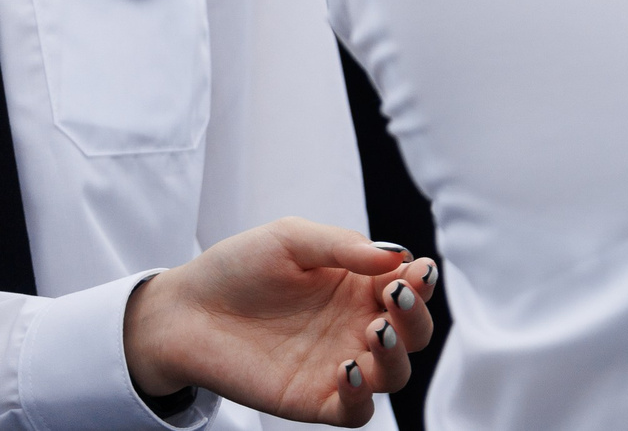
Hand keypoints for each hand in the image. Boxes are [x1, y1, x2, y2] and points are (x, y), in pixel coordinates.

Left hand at [122, 218, 437, 424]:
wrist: (181, 312)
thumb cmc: (237, 268)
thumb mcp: (292, 239)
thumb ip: (343, 247)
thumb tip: (397, 257)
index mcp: (360, 286)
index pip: (412, 287)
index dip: (424, 281)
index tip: (415, 272)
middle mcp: (356, 326)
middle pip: (416, 334)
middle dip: (417, 316)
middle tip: (394, 298)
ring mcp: (337, 364)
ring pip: (396, 374)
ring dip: (397, 355)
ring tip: (372, 333)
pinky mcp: (312, 400)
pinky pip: (356, 411)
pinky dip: (363, 395)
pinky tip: (346, 369)